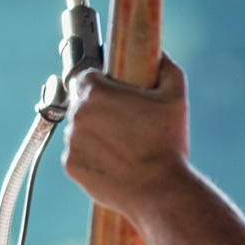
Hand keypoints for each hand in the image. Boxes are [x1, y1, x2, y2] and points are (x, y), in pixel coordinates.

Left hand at [61, 56, 193, 221]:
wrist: (159, 188)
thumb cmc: (167, 142)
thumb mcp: (175, 97)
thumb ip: (166, 69)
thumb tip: (161, 55)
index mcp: (96, 93)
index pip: (85, 75)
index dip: (99, 80)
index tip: (110, 88)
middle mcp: (77, 115)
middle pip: (80, 102)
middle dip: (97, 107)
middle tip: (121, 119)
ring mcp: (71, 141)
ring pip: (77, 129)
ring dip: (92, 131)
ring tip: (121, 143)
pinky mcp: (70, 165)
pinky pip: (76, 153)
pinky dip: (90, 154)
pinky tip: (113, 159)